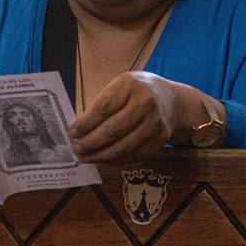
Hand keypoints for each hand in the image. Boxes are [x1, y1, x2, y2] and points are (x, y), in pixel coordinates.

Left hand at [68, 72, 183, 164]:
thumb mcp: (120, 86)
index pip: (103, 108)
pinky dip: (114, 160)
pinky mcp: (159, 140)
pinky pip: (133, 155)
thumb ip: (101, 103)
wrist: (173, 101)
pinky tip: (102, 159)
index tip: (71, 133)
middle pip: (112, 130)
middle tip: (76, 149)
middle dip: (90, 143)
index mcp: (130, 85)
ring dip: (100, 156)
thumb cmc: (137, 92)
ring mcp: (154, 124)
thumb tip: (78, 129)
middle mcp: (145, 104)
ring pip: (122, 147)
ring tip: (84, 157)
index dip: (84, 124)